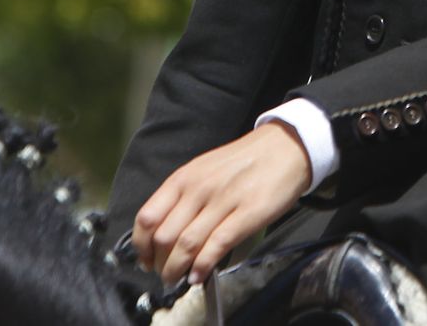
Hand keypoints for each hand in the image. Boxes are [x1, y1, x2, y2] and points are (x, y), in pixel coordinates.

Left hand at [134, 121, 311, 286]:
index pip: (148, 217)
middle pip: (164, 236)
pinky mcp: (247, 213)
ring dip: (177, 270)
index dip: (142, 245)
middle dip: (160, 263)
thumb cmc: (243, 162)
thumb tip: (165, 234)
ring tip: (178, 280)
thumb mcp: (204, 170)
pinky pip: (217, 246)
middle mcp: (199, 188)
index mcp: (184, 178)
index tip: (146, 260)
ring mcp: (223, 200)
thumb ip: (183, 197)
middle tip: (165, 274)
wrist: (284, 147)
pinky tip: (199, 276)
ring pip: (187, 244)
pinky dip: (203, 266)